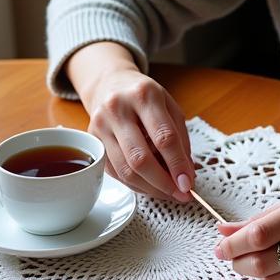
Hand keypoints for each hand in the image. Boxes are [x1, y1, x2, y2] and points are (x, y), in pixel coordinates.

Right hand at [86, 66, 194, 202]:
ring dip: (150, 188)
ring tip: (168, 193)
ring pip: (125, 170)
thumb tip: (186, 175)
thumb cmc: (145, 97)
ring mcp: (100, 125)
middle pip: (140, 158)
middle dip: (163, 183)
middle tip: (180, 195)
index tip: (188, 184)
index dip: (177, 164)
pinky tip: (149, 186)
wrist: (110, 83)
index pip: (163, 137)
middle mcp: (118, 108)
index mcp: (144, 95)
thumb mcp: (169, 106)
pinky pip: (114, 172)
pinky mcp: (91, 140)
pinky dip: (135, 184)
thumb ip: (180, 138)